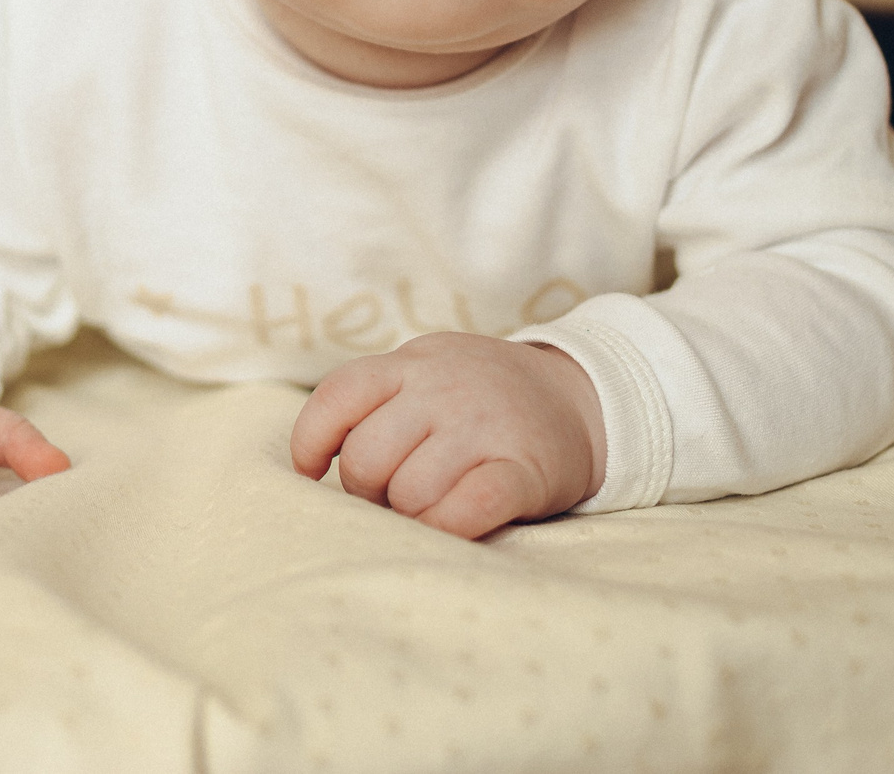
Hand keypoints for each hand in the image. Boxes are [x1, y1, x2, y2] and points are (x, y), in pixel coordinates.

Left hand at [289, 334, 605, 537]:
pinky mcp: (522, 469)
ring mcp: (483, 427)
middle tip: (393, 495)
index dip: (311, 441)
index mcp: (411, 365)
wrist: (582, 396)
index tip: (312, 470)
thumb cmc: (481, 397)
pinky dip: (446, 528)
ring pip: (408, 493)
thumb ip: (378, 399)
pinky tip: (451, 526)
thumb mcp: (428, 372)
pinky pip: (466, 510)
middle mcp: (442, 390)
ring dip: (410, 515)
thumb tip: (318, 463)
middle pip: (364, 460)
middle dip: (367, 491)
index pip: (337, 397)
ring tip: (431, 505)